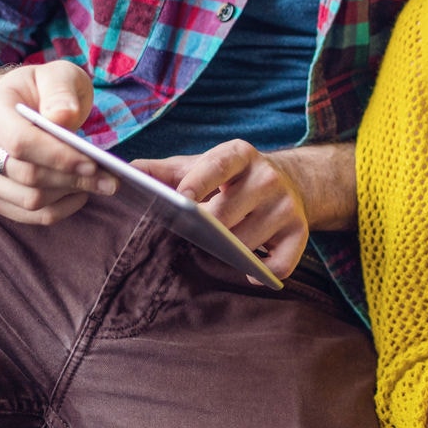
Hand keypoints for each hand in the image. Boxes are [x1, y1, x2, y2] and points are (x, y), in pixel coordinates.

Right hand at [0, 61, 114, 224]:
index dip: (58, 157)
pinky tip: (80, 192)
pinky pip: (29, 215)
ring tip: (100, 183)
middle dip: (73, 179)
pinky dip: (61, 208)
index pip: (20, 142)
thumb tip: (62, 117)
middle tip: (111, 180)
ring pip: (29, 200)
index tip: (93, 163)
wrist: (11, 108)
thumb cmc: (39, 91)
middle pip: (26, 175)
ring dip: (70, 194)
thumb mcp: (56, 75)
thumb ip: (60, 90)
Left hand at [133, 141, 309, 281]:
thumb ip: (164, 171)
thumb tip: (126, 172)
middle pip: (227, 213)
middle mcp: (267, 176)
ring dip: (228, 252)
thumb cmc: (230, 178)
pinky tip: (249, 270)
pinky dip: (261, 273)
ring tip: (221, 247)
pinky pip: (279, 265)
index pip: (217, 165)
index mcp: (239, 154)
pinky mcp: (300, 232)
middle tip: (195, 234)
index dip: (198, 181)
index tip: (181, 200)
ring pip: (247, 243)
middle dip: (206, 229)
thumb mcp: (200, 166)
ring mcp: (286, 205)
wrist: (289, 181)